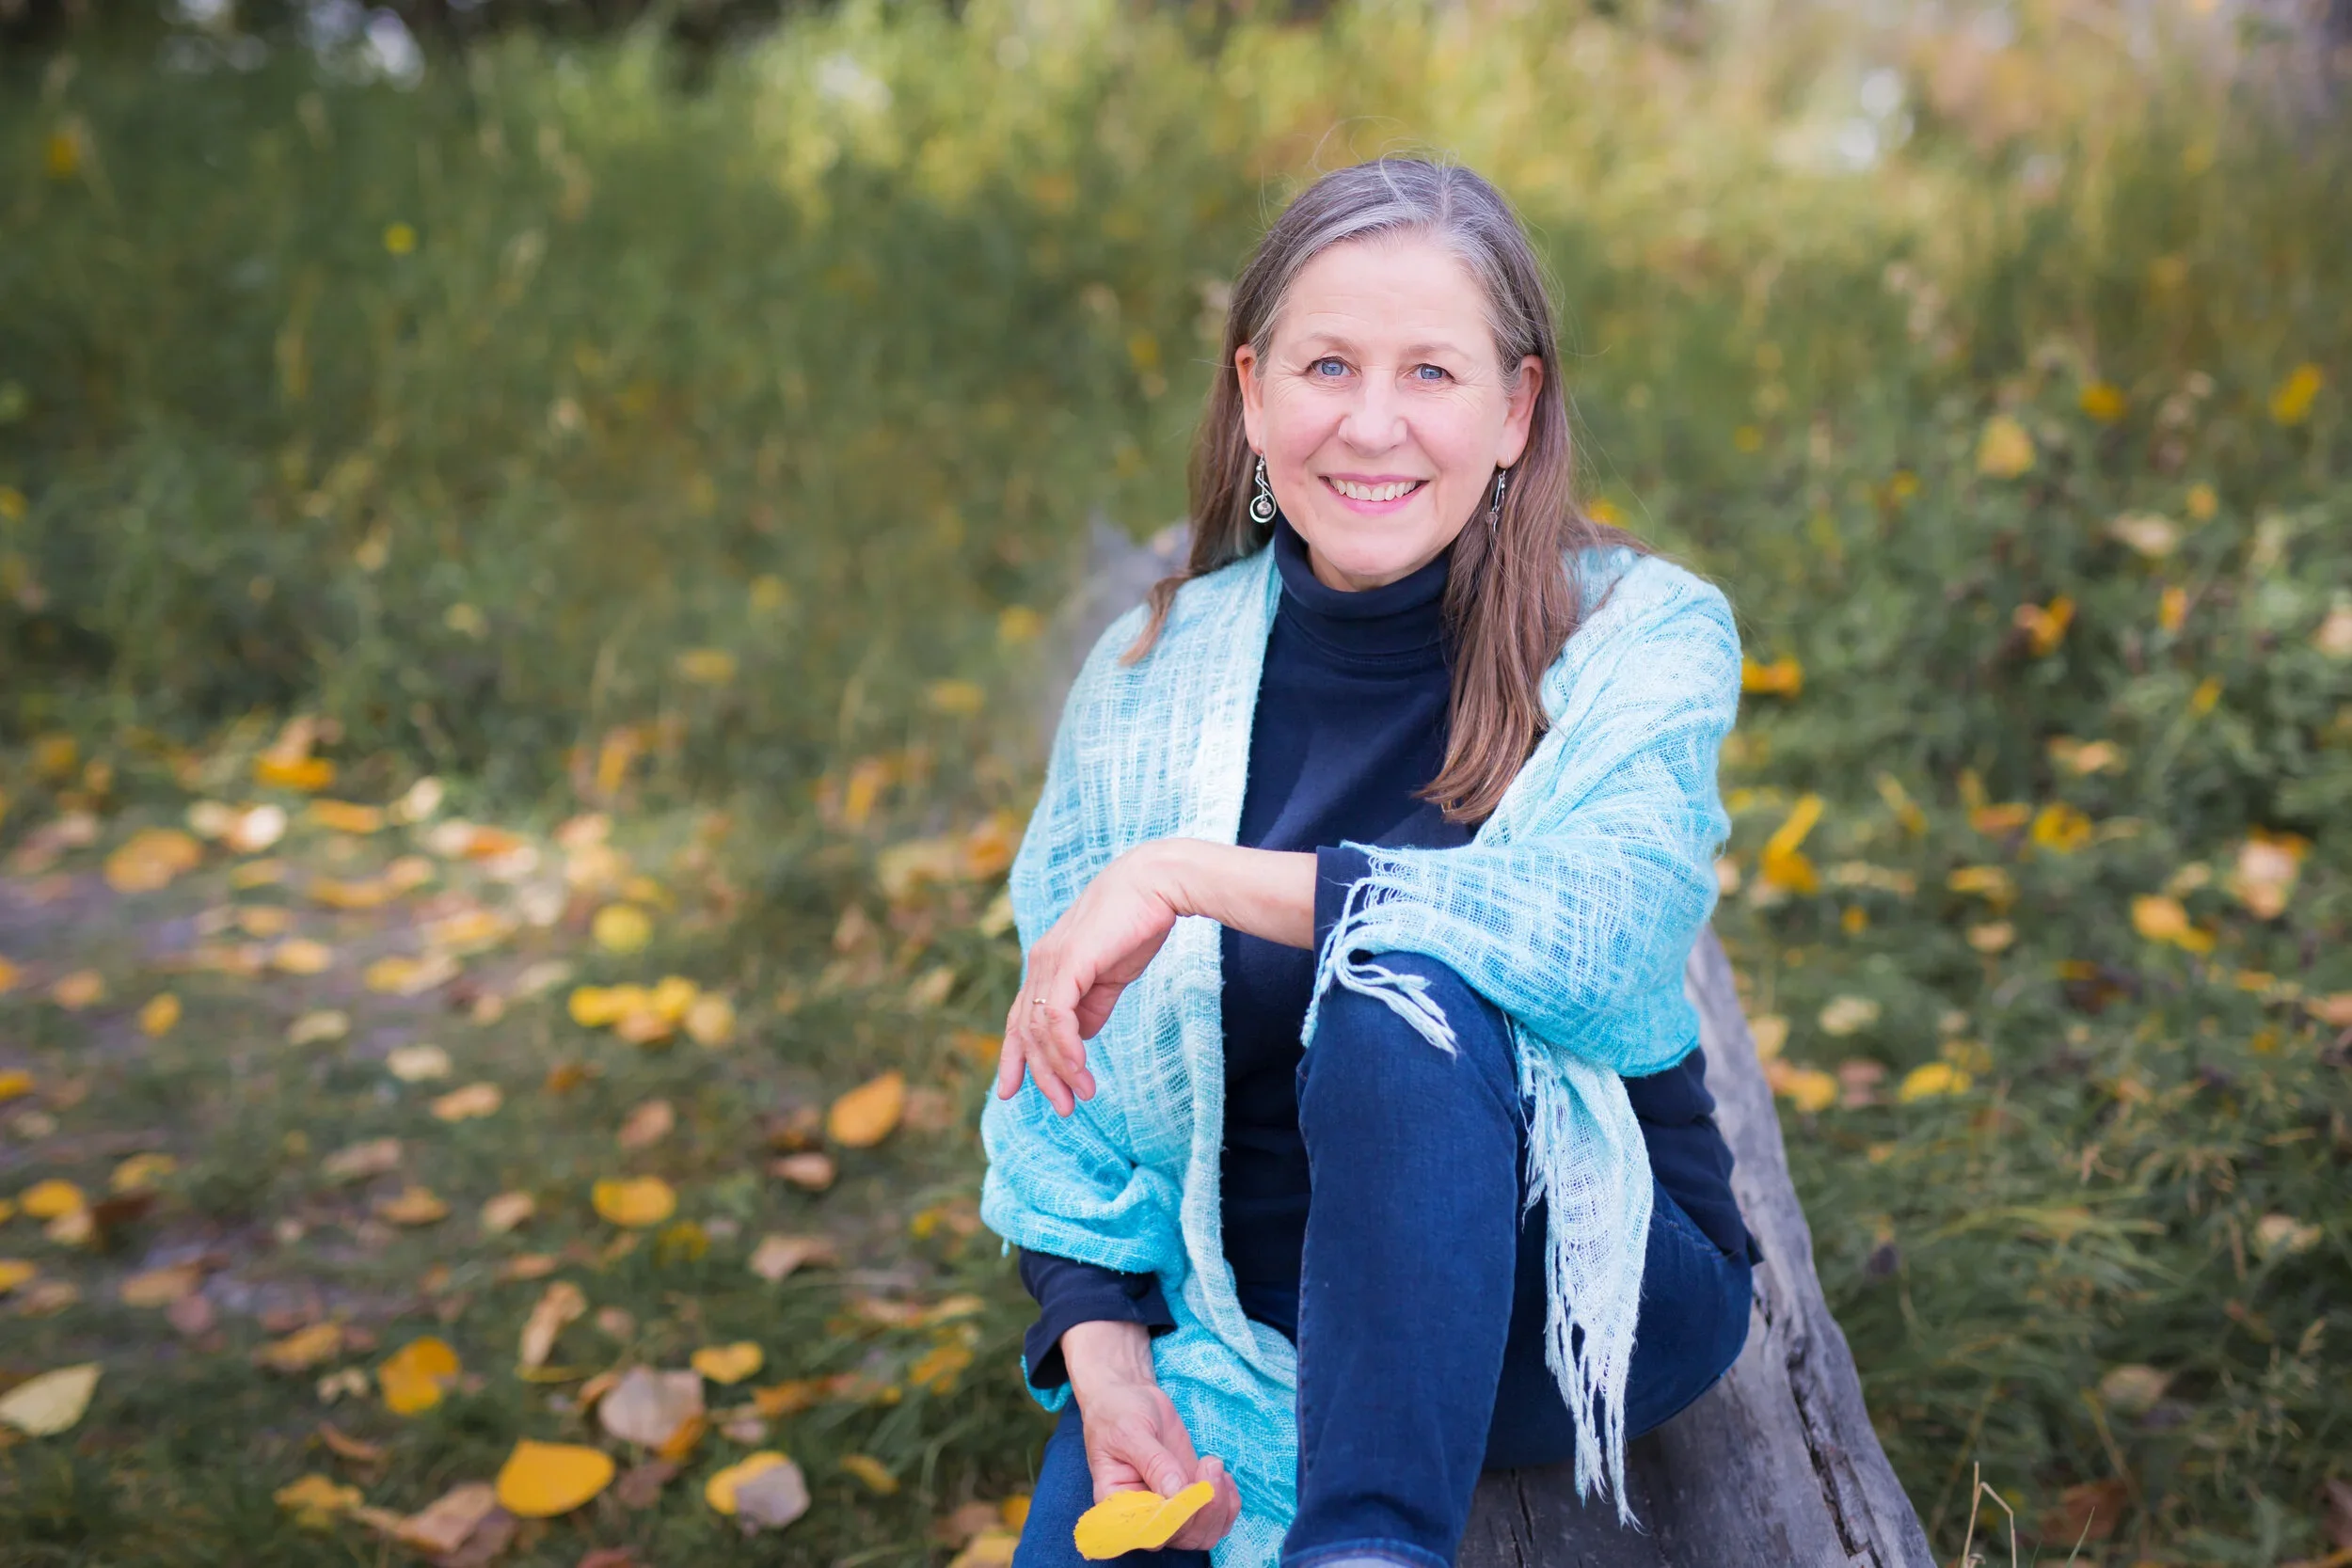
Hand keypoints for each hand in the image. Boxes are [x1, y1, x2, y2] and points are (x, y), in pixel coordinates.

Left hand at [994, 842, 1182, 1116]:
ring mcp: (1050, 962)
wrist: (1157, 884)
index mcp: (1047, 965)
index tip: (1012, 1090)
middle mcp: (1040, 963)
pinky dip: (1066, 1048)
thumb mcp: (1111, 975)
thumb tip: (1079, 1038)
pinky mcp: (1068, 962)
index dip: (1014, 1056)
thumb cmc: (1138, 923)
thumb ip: (1092, 1005)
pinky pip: (1056, 1017)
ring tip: (1080, 1096)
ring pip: (1038, 1029)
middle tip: (1062, 1107)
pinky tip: (1080, 1069)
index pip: (1020, 1018)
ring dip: (1059, 1069)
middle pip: (1024, 1030)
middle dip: (1040, 1074)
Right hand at [1064, 1324, 1242, 1551]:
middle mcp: (1143, 1515)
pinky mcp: (1190, 1496)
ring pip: (1203, 1533)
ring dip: (1219, 1506)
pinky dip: (1227, 1502)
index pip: (1149, 1531)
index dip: (1175, 1519)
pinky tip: (1222, 1475)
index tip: (1189, 1487)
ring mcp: (1170, 1507)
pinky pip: (1215, 1517)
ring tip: (1214, 1465)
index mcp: (1117, 1505)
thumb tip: (1176, 1493)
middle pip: (1182, 1536)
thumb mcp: (1131, 1432)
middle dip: (1204, 1508)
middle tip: (1210, 1464)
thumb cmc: (1118, 1413)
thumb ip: (1153, 1462)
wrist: (1130, 1399)